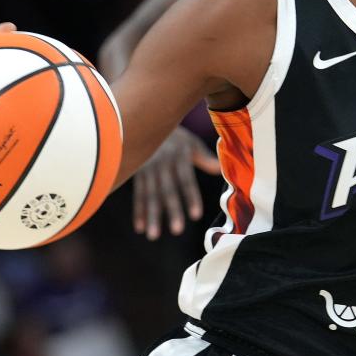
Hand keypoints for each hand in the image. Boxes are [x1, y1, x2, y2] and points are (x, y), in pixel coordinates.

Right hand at [132, 125, 221, 239]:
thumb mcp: (191, 143)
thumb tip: (220, 170)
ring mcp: (146, 169)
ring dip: (151, 216)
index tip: (196, 215)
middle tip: (177, 231)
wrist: (145, 120)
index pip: (186, 180)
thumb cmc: (174, 135)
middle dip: (171, 210)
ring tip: (154, 236)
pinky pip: (137, 194)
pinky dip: (138, 211)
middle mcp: (161, 163)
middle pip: (167, 190)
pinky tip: (140, 228)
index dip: (191, 197)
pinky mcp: (136, 173)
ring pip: (150, 195)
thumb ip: (204, 158)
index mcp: (178, 156)